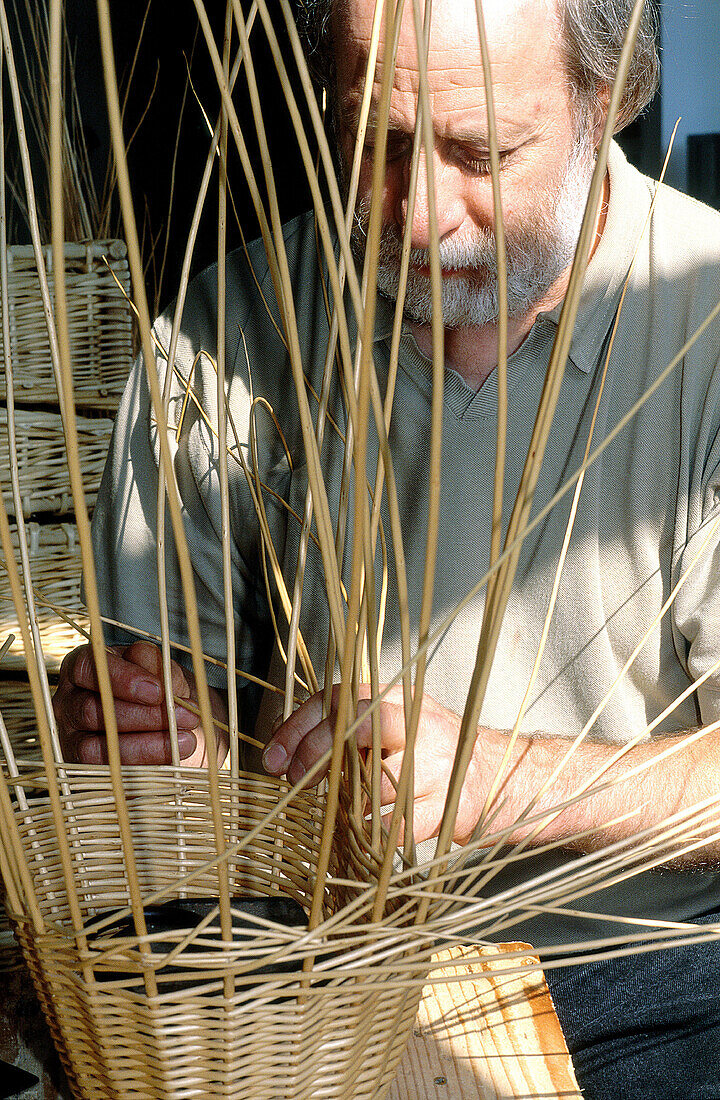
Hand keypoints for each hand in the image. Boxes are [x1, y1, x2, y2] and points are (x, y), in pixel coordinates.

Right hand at [53, 641, 227, 765]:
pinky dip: (142, 768)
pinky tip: (173, 761)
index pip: (86, 667)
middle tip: (186, 718)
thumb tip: (144, 660)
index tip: (158, 692)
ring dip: (144, 747)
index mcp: (81, 670)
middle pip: (90, 710)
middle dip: (142, 717)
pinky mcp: (84, 770)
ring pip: (94, 748)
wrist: (174, 726)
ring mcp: (71, 739)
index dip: (120, 678)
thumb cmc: (161, 690)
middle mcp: (68, 703)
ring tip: (186, 741)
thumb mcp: (161, 671)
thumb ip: (152, 664)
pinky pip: (106, 774)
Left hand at [262, 684, 488, 843]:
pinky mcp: (445, 807)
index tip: (274, 758)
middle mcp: (417, 724)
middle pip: (358, 726)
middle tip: (296, 780)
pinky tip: (362, 833)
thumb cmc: (430, 752)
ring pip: (373, 782)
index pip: (338, 700)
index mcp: (397, 699)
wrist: (493, 777)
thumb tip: (284, 743)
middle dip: (317, 753)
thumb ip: (346, 728)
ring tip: (336, 807)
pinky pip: (395, 826)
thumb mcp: (392, 726)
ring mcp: (434, 765)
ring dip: (344, 800)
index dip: (298, 728)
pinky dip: (371, 833)